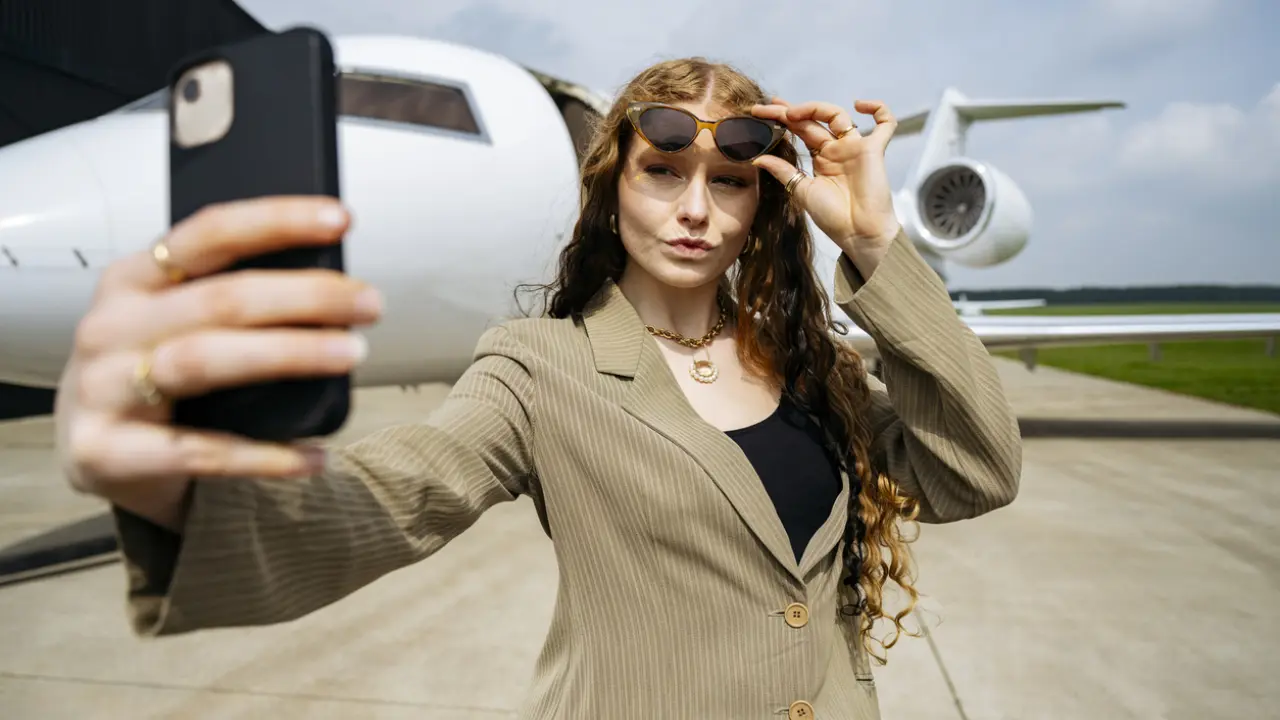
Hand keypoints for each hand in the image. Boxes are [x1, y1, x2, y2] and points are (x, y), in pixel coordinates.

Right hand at [56, 196, 381, 512]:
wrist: (95, 451)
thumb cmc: (153, 371)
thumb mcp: (177, 321)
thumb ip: (230, 299)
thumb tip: (333, 285)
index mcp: (133, 280)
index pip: (208, 234)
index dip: (275, 221)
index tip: (340, 218)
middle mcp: (111, 326)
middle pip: (219, 300)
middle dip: (305, 296)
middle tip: (370, 303)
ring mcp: (102, 391)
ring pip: (204, 361)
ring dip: (288, 354)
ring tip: (351, 354)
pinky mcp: (107, 453)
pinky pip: (200, 453)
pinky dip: (265, 456)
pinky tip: (316, 456)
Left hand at [751, 97, 900, 265]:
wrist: (857, 233)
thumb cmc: (832, 217)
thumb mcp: (801, 190)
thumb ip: (782, 171)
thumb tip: (757, 158)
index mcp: (820, 158)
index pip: (799, 130)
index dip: (781, 119)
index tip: (758, 112)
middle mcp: (837, 149)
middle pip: (813, 120)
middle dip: (789, 111)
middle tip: (767, 107)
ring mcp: (855, 147)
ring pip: (837, 115)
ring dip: (815, 108)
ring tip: (792, 113)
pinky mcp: (873, 150)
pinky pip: (885, 124)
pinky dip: (879, 109)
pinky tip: (859, 104)